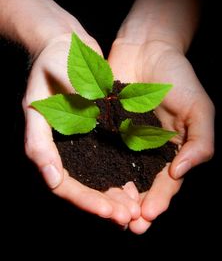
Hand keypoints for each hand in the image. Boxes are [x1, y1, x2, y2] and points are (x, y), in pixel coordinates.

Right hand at [22, 32, 140, 225]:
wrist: (67, 44)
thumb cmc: (52, 63)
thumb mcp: (43, 96)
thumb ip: (44, 135)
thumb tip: (52, 178)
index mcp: (46, 144)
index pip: (64, 185)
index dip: (86, 201)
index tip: (111, 211)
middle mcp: (64, 148)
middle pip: (83, 188)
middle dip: (106, 204)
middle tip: (130, 217)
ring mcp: (80, 141)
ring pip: (97, 178)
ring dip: (116, 195)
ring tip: (138, 207)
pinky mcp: (96, 132)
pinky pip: (108, 159)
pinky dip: (121, 173)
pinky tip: (138, 183)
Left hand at [108, 39, 214, 232]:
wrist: (147, 49)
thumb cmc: (178, 77)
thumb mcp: (200, 109)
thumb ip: (200, 141)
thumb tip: (181, 172)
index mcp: (173, 150)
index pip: (167, 183)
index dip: (159, 201)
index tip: (148, 216)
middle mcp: (148, 150)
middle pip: (142, 187)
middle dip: (136, 207)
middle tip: (128, 225)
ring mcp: (126, 141)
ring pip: (120, 176)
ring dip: (116, 196)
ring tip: (110, 213)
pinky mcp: (106, 129)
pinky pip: (101, 153)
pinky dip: (98, 171)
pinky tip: (91, 185)